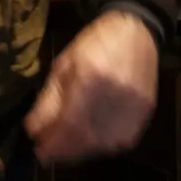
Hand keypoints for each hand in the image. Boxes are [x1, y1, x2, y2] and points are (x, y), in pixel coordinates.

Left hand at [25, 10, 158, 164]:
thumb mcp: (64, 64)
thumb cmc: (95, 44)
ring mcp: (134, 105)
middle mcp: (116, 94)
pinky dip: (103, 144)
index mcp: (91, 77)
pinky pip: (120, 141)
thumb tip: (34, 132)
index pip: (68, 124)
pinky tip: (93, 136)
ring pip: (103, 144)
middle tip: (50, 150)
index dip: (52, 143)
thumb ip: (48, 100)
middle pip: (85, 138)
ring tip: (70, 143)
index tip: (38, 150)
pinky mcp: (146, 111)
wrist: (136, 30)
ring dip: (82, 149)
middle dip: (64, 150)